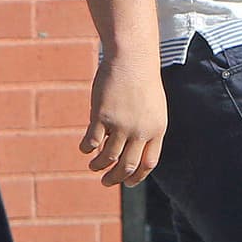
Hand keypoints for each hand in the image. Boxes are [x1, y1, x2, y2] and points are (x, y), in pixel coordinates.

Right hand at [80, 51, 166, 186]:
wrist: (133, 59)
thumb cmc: (142, 81)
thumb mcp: (153, 107)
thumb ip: (146, 128)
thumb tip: (131, 149)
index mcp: (157, 129)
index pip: (148, 163)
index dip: (137, 176)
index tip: (127, 182)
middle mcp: (141, 130)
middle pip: (127, 165)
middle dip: (116, 178)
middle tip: (106, 181)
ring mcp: (121, 124)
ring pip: (108, 157)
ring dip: (99, 166)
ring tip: (94, 166)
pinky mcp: (102, 116)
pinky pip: (92, 142)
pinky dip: (87, 149)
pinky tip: (85, 149)